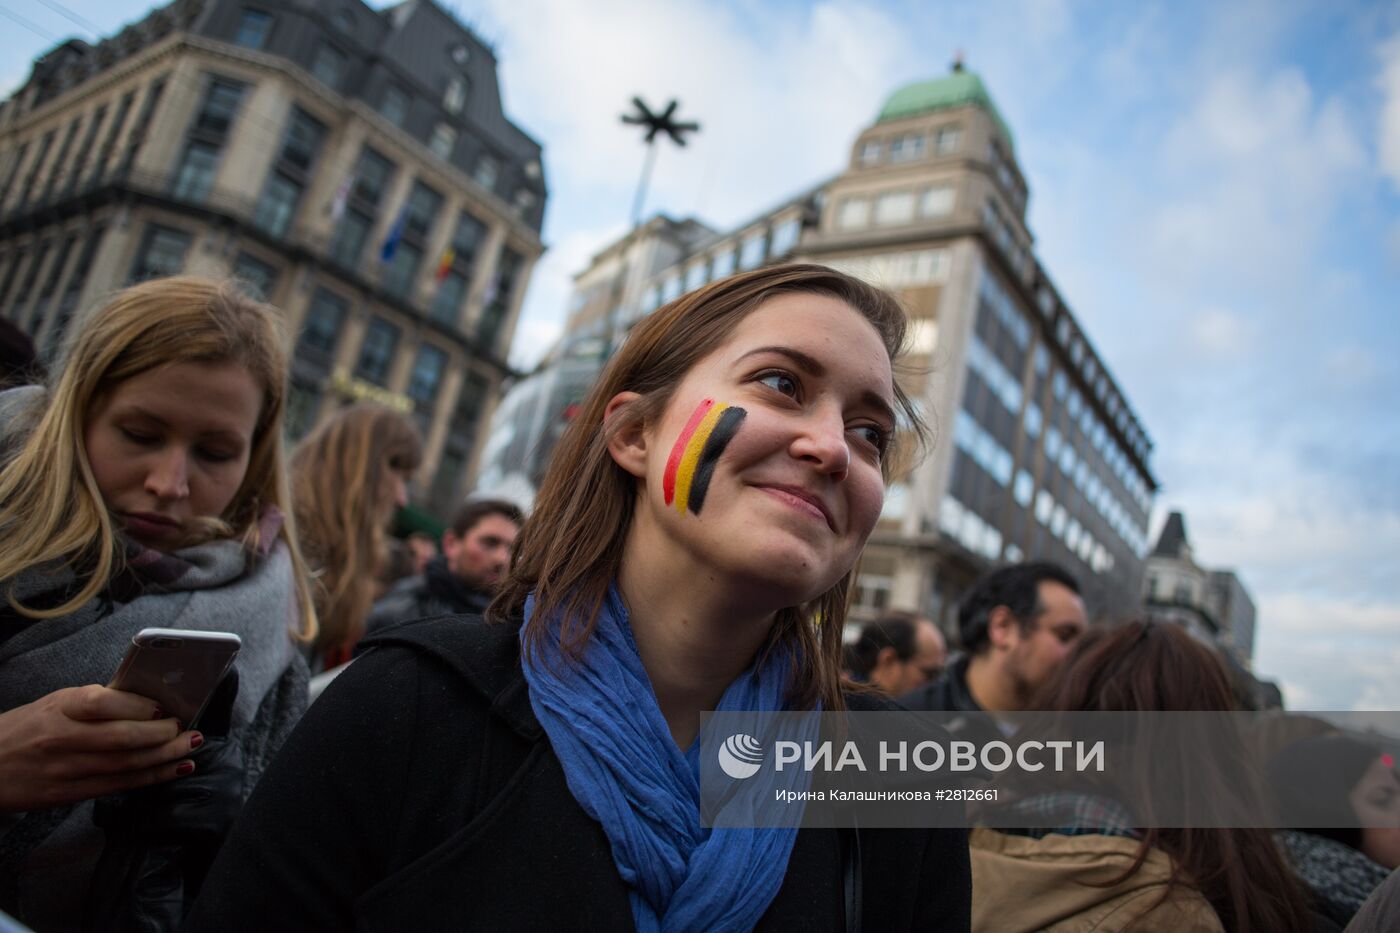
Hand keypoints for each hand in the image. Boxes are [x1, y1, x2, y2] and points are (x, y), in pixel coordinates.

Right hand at [0, 685, 199, 811]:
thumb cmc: (24, 729)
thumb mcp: (53, 704)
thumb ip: (93, 702)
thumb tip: (145, 701)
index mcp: (59, 708)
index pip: (102, 703)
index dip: (139, 706)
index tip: (165, 708)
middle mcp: (61, 738)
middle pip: (122, 738)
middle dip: (162, 734)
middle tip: (186, 728)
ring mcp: (64, 770)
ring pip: (125, 765)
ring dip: (166, 757)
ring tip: (191, 747)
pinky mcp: (66, 795)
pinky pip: (117, 786)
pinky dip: (151, 778)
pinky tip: (175, 770)